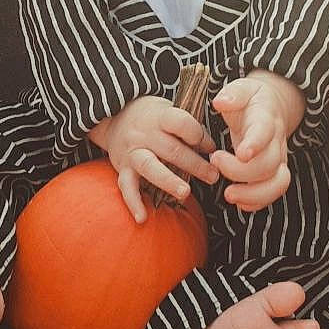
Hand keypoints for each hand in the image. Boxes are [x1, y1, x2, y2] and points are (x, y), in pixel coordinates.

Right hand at [90, 96, 217, 223]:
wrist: (114, 118)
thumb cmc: (152, 117)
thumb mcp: (168, 111)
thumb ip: (188, 127)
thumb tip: (211, 148)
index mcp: (160, 117)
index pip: (180, 123)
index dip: (198, 135)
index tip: (210, 147)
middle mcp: (144, 134)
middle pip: (172, 150)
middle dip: (195, 165)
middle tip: (213, 176)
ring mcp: (132, 152)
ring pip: (150, 167)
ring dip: (169, 181)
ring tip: (186, 193)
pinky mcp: (122, 168)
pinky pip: (126, 186)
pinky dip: (134, 202)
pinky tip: (143, 217)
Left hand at [210, 72, 304, 212]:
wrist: (271, 108)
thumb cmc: (251, 100)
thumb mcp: (242, 88)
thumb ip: (233, 94)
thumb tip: (220, 102)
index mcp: (266, 119)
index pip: (265, 132)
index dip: (256, 144)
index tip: (241, 153)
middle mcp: (276, 142)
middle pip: (268, 164)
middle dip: (240, 171)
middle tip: (215, 161)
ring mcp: (278, 159)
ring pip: (277, 183)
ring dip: (253, 194)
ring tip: (228, 194)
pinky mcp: (274, 173)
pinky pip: (273, 193)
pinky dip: (257, 202)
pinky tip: (238, 201)